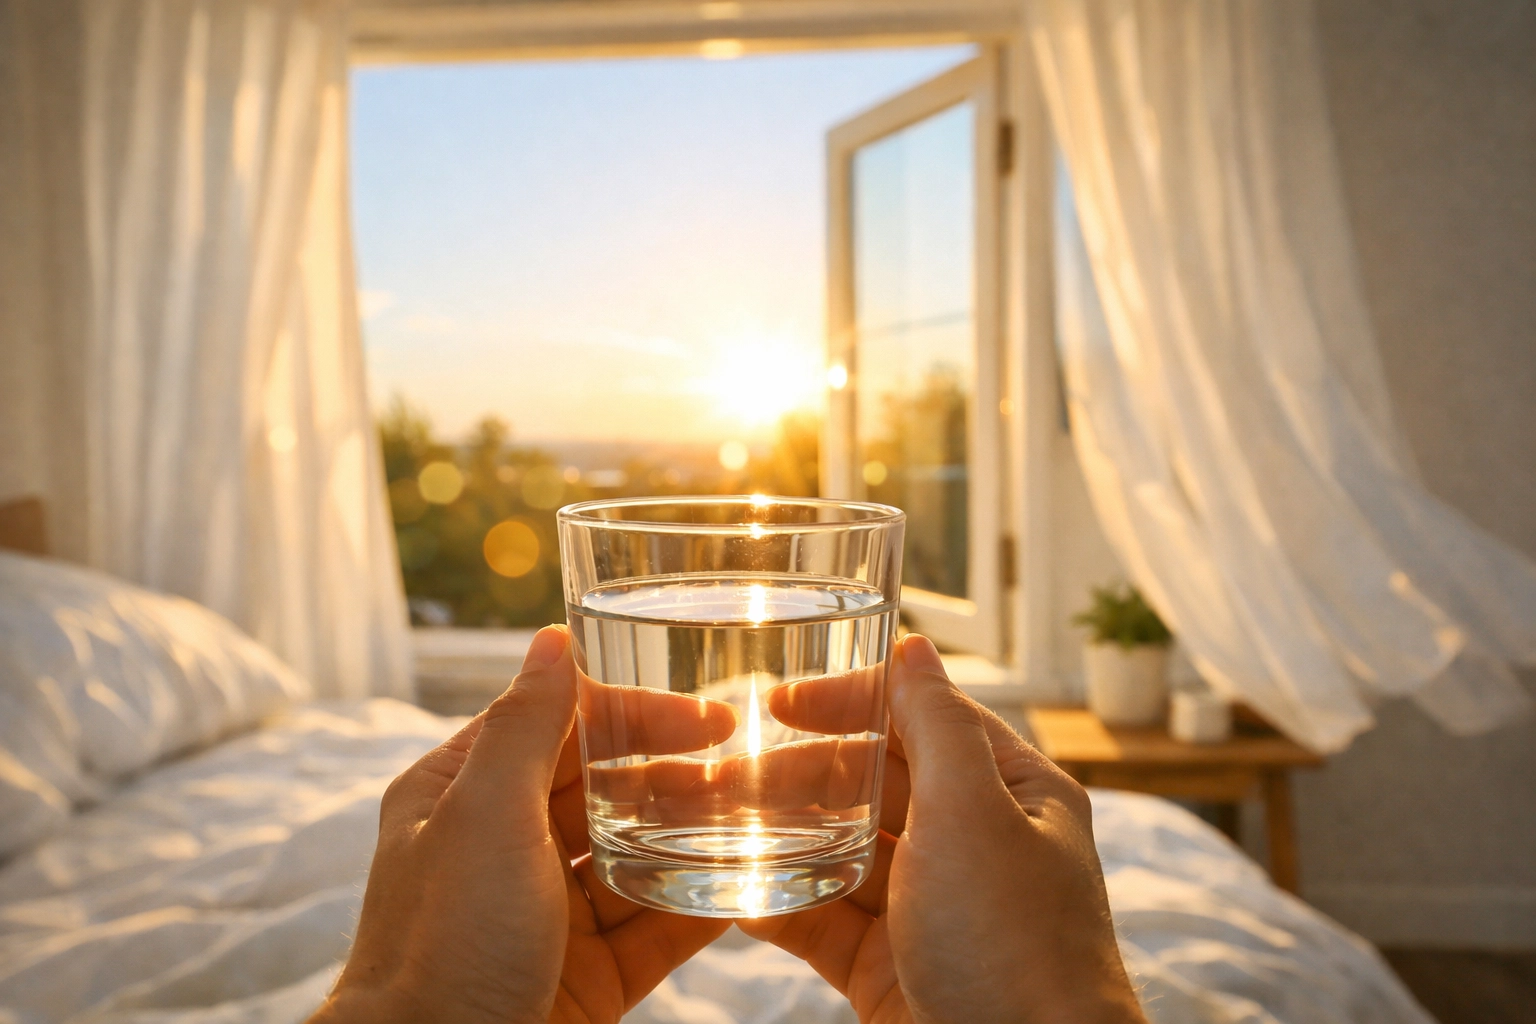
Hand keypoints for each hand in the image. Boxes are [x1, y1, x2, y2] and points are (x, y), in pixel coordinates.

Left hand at [309, 625, 733, 1023]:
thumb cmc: (443, 945)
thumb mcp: (485, 817)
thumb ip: (526, 728)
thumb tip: (551, 637)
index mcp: (461, 797)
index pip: (556, 728)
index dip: (632, 713)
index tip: (708, 712)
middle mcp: (501, 850)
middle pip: (601, 790)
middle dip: (672, 773)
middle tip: (746, 765)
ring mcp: (543, 917)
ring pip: (632, 858)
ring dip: (692, 836)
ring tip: (760, 819)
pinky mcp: (583, 977)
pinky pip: (650, 930)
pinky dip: (697, 908)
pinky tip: (746, 886)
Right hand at [739, 634, 1146, 1023]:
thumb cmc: (1015, 945)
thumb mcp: (974, 813)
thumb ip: (935, 726)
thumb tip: (914, 646)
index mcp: (1014, 793)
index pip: (925, 718)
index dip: (854, 700)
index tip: (780, 698)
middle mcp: (977, 844)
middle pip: (879, 783)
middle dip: (806, 771)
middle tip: (734, 767)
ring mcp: (934, 909)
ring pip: (847, 853)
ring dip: (786, 837)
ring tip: (718, 823)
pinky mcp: (896, 969)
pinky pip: (830, 924)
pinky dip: (783, 907)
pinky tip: (735, 895)